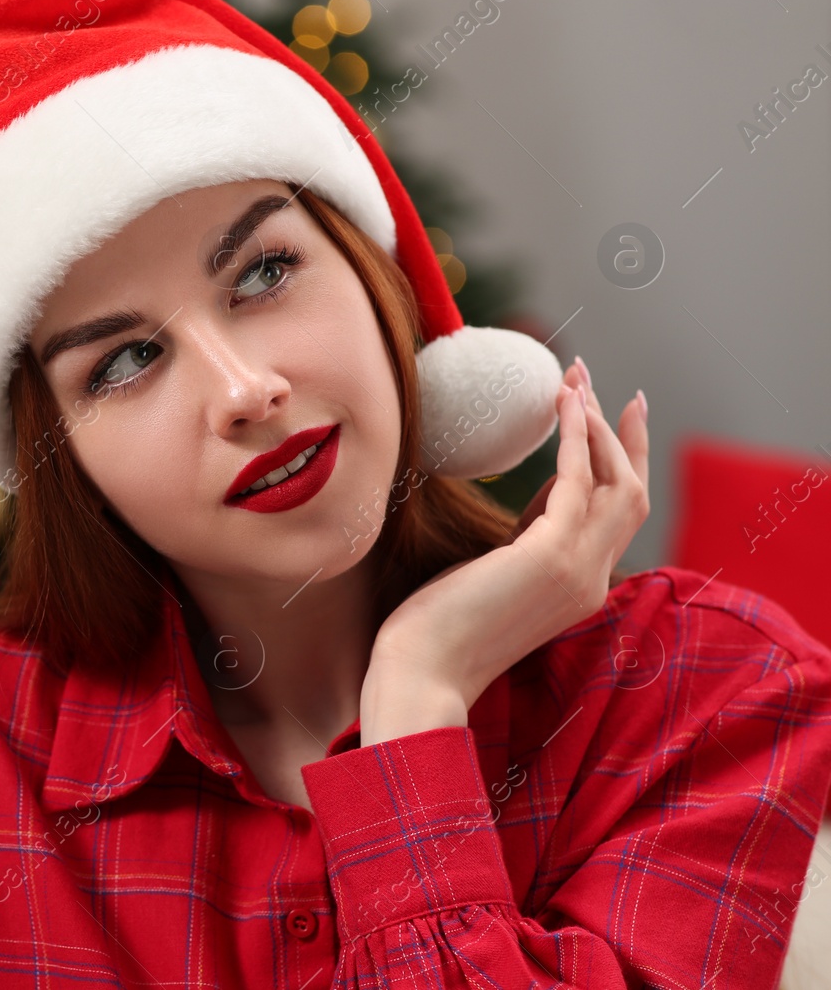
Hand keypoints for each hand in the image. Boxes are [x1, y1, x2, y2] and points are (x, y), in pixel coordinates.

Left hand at [360, 356, 650, 743]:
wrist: (420, 674)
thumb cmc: (436, 630)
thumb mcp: (494, 574)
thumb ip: (525, 540)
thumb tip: (541, 495)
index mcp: (580, 589)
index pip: (616, 518)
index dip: (616, 466)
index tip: (608, 423)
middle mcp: (592, 582)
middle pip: (632, 495)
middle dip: (624, 437)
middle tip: (611, 388)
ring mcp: (578, 572)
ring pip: (617, 484)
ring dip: (599, 425)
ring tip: (577, 378)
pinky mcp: (552, 557)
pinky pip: (578, 481)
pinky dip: (575, 437)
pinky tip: (562, 402)